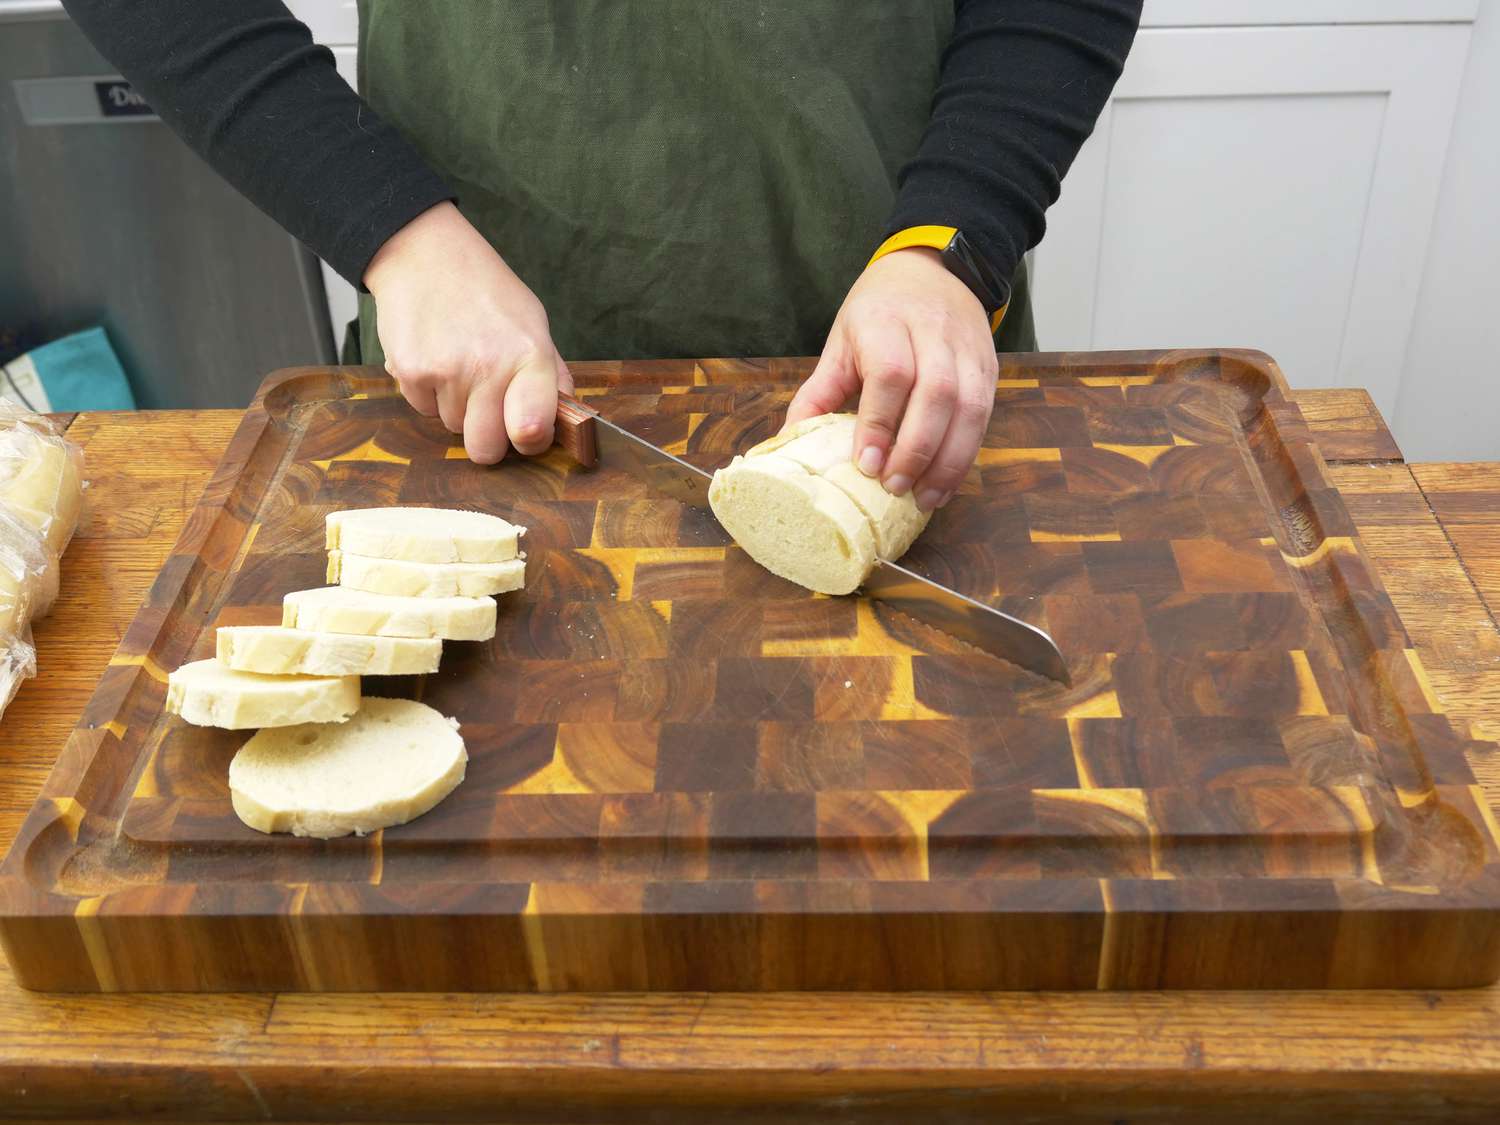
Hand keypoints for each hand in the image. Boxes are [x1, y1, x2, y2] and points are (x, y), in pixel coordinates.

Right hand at [363, 202, 571, 463]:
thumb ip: (551, 374)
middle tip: (488, 409)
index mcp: (529, 354)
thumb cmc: (486, 290)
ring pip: (453, 428)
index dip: (531, 443)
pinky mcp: (409, 372)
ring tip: (458, 363)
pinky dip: (429, 392)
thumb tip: (566, 420)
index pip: (533, 430)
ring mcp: (446, 371)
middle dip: (488, 438)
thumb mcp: (533, 322)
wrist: (424, 254)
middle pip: (486, 449)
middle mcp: (488, 366)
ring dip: (457, 407)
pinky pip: (423, 410)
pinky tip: (434, 356)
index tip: (526, 433)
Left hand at [785, 247, 997, 510]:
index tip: (866, 464)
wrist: (933, 270)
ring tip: (924, 497)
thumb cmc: (878, 312)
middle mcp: (933, 332)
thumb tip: (789, 442)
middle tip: (893, 486)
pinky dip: (966, 455)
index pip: (891, 373)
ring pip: (969, 408)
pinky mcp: (989, 366)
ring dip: (947, 460)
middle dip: (916, 449)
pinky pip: (985, 415)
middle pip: (936, 394)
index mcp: (886, 322)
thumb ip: (819, 392)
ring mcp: (967, 349)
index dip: (880, 422)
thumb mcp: (841, 342)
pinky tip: (947, 482)